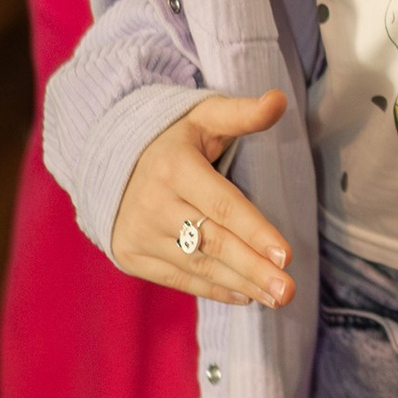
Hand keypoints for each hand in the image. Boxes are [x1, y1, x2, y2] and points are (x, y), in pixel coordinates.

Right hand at [109, 90, 293, 304]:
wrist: (109, 160)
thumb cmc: (174, 140)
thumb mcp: (204, 117)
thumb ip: (242, 113)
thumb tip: (279, 101)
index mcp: (173, 167)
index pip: (223, 205)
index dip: (255, 231)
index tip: (286, 256)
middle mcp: (152, 203)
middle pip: (212, 242)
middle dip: (253, 268)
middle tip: (288, 290)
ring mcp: (138, 233)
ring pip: (197, 265)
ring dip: (240, 283)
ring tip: (276, 297)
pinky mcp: (130, 254)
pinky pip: (178, 278)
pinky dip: (213, 289)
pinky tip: (245, 295)